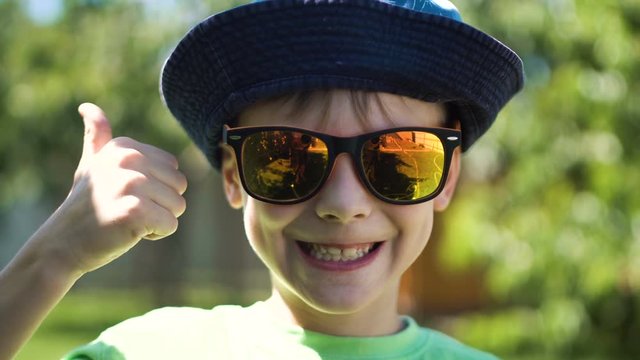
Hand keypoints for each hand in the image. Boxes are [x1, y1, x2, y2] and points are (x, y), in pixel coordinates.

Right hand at [44, 103, 186, 273]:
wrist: (62, 244)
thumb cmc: (84, 207)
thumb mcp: (91, 165)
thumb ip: (97, 136)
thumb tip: (87, 106)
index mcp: (125, 147)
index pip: (173, 168)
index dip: (156, 188)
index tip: (125, 194)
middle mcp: (128, 160)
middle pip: (180, 186)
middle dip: (160, 205)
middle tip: (127, 210)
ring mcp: (131, 183)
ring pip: (178, 206)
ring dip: (157, 221)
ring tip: (127, 220)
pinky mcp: (135, 210)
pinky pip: (170, 224)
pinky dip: (155, 234)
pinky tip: (128, 232)